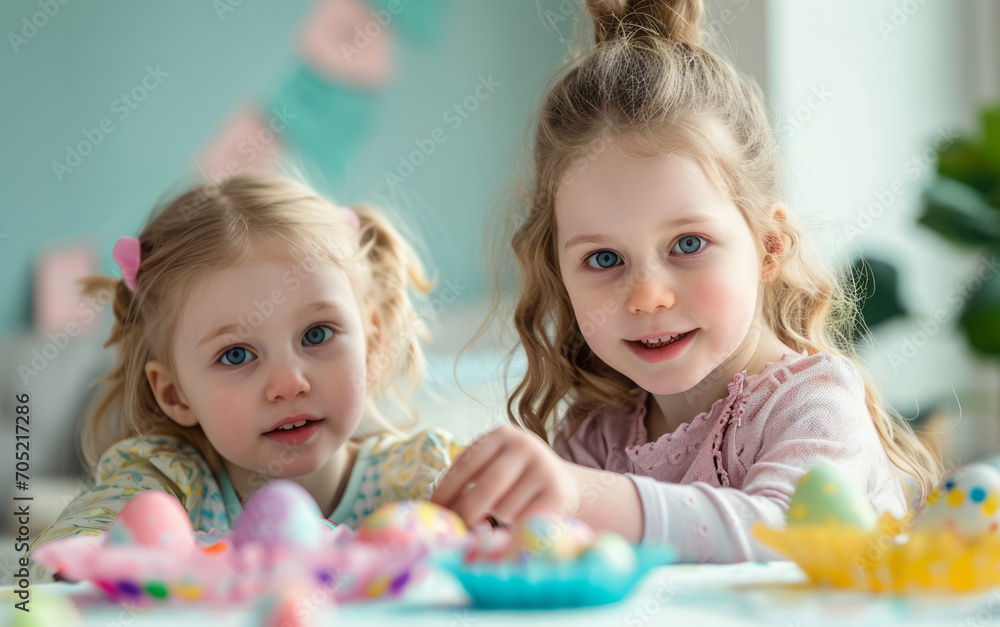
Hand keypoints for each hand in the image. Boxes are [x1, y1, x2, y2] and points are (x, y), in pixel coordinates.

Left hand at [430, 425, 579, 525]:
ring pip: (505, 506)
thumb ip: (469, 481)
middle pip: (488, 485)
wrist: (563, 484)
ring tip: (506, 510)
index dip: (446, 489)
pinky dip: (514, 526)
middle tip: (454, 529)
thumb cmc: (514, 480)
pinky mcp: (558, 493)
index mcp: (501, 434)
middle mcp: (525, 445)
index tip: (432, 509)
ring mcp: (544, 468)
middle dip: (465, 511)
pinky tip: (521, 517)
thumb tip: (440, 511)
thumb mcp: (493, 466)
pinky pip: (524, 519)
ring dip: (496, 518)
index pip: (467, 462)